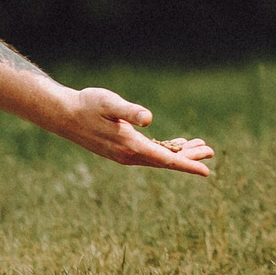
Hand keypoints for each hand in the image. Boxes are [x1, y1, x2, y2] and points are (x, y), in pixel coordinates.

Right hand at [51, 87, 214, 176]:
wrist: (64, 114)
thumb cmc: (87, 105)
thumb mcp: (109, 103)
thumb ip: (129, 111)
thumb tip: (148, 118)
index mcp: (130, 146)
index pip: (165, 159)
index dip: (187, 164)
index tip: (205, 171)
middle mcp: (129, 155)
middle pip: (166, 160)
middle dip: (189, 157)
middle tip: (210, 151)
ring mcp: (125, 154)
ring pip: (159, 157)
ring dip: (180, 152)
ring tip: (201, 146)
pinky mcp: (121, 149)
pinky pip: (150, 153)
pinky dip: (165, 149)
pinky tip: (176, 143)